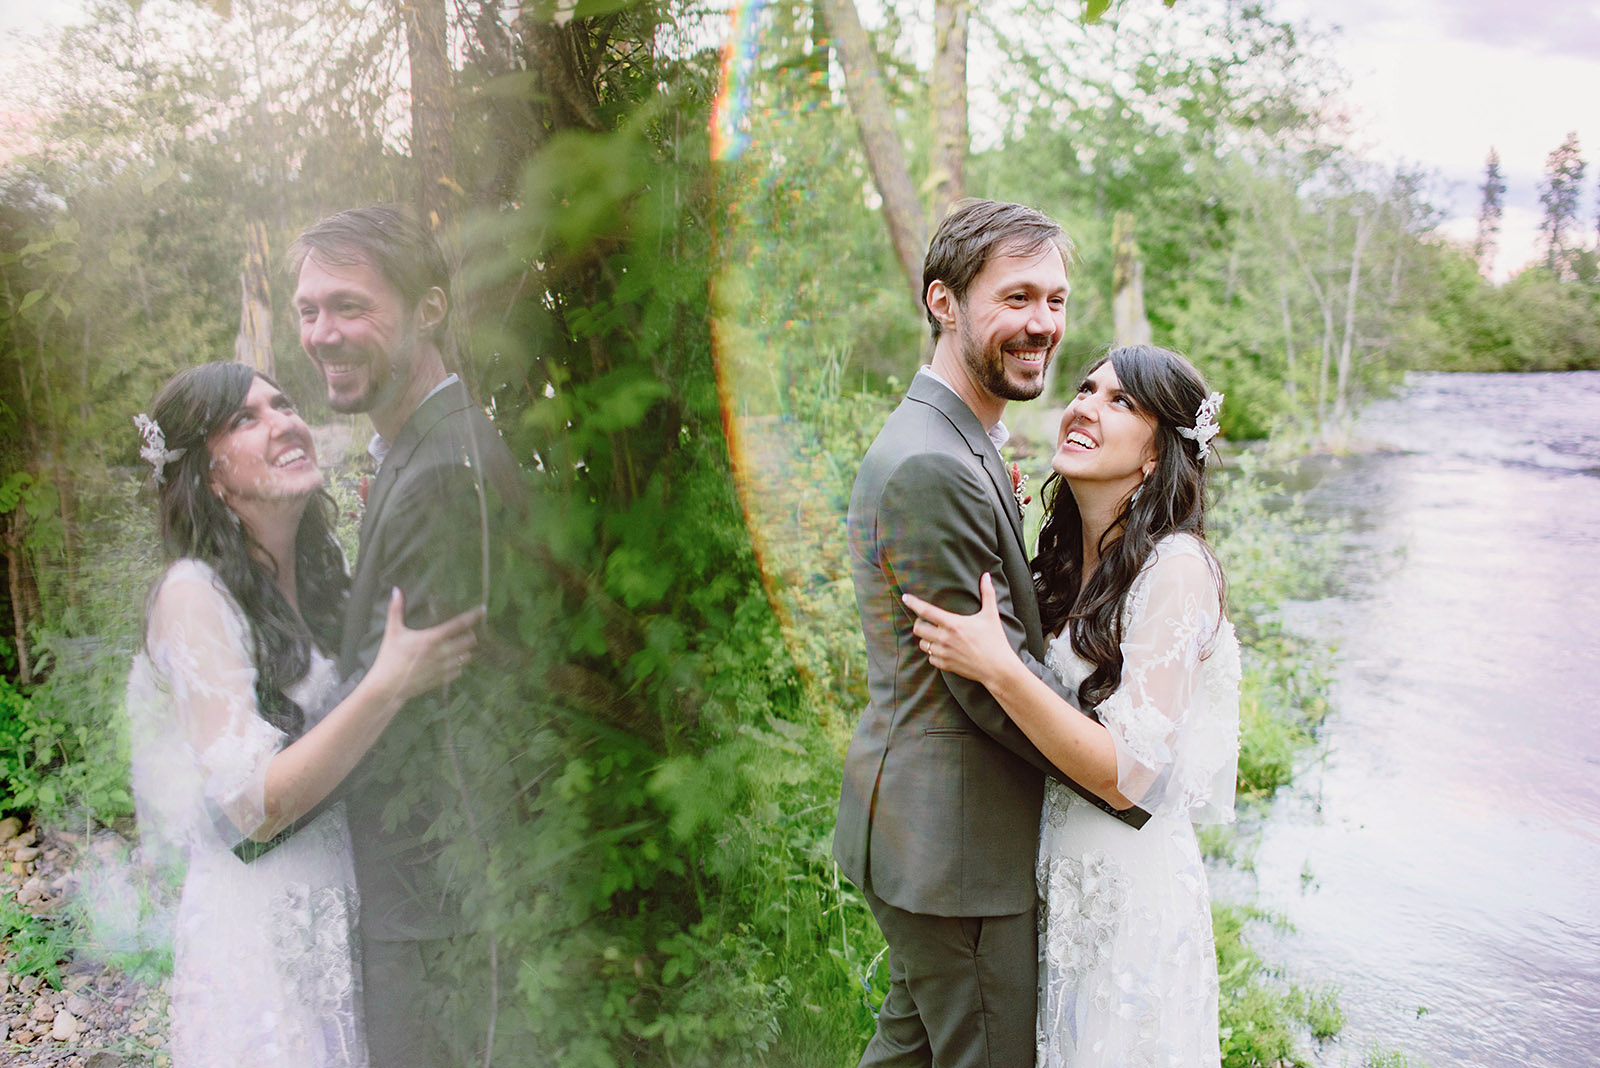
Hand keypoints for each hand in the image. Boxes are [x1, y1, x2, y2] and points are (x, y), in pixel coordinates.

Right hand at [368, 587, 483, 703]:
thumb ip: (395, 610)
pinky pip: (459, 671)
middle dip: (470, 634)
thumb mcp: (393, 632)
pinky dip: (458, 664)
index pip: (459, 624)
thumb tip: (396, 590)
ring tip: (460, 645)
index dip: (473, 616)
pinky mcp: (442, 680)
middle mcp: (442, 653)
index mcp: (432, 638)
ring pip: (467, 657)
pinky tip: (452, 660)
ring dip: (466, 650)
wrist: (388, 687)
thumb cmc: (389, 657)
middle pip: (469, 641)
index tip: (483, 609)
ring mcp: (444, 668)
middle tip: (466, 630)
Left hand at [902, 573, 1019, 685]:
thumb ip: (987, 593)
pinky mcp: (945, 665)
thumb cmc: (995, 640)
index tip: (905, 597)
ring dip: (926, 639)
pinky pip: (930, 658)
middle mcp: (944, 638)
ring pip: (922, 644)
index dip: (913, 603)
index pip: (926, 610)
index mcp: (953, 624)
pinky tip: (942, 649)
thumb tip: (986, 575)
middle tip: (926, 621)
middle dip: (919, 623)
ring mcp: (943, 653)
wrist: (998, 668)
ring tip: (935, 635)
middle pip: (918, 628)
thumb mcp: (991, 615)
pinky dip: (933, 653)